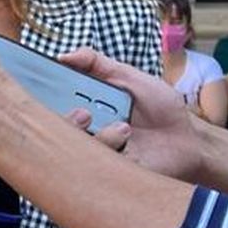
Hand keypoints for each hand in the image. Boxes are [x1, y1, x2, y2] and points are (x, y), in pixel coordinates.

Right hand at [56, 47, 204, 182]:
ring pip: (76, 149)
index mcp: (84, 107)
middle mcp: (84, 131)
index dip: (42, 101)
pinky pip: (96, 168)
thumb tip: (64, 56)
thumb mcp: (129, 77)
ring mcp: (96, 152)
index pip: (52, 106)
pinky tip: (128, 140)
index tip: (39, 93)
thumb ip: (97, 63)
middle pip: (57, 129)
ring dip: (99, 136)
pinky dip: (110, 151)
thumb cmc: (160, 107)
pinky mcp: (109, 172)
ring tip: (124, 129)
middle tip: (84, 114)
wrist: (188, 139)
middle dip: (65, 120)